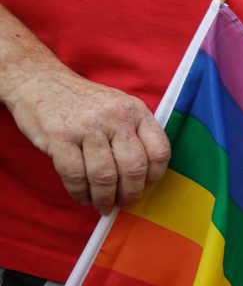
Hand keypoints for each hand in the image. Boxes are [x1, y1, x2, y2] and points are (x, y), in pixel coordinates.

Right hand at [5, 67, 170, 214]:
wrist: (39, 80)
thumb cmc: (85, 104)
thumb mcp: (119, 108)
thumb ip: (135, 136)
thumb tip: (143, 180)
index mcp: (136, 111)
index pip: (159, 151)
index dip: (154, 176)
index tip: (145, 186)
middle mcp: (115, 117)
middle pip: (133, 168)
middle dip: (130, 193)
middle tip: (123, 202)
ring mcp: (87, 126)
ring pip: (105, 176)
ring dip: (105, 198)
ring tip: (103, 205)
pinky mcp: (60, 136)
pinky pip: (75, 175)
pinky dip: (80, 192)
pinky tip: (82, 196)